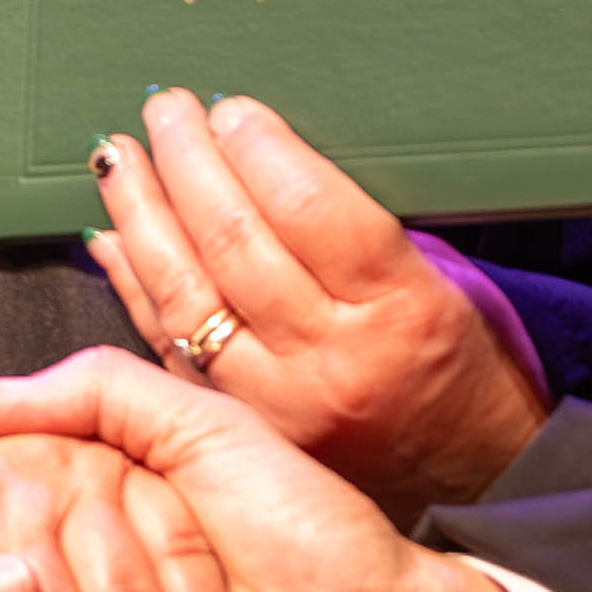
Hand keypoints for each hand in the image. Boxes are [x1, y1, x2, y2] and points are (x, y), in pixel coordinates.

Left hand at [84, 87, 552, 510]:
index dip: (258, 148)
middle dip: (188, 163)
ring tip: (120, 161)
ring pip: (187, 297)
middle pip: (236, 243)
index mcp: (401, 307)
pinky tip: (113, 239)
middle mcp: (334, 359)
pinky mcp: (246, 432)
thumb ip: (368, 231)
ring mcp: (280, 404)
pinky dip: (133, 289)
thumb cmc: (471, 370)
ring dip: (142, 217)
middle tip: (165, 110)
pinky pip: (167, 351)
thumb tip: (278, 162)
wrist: (479, 482)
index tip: (230, 108)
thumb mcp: (452, 282)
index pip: (309, 209)